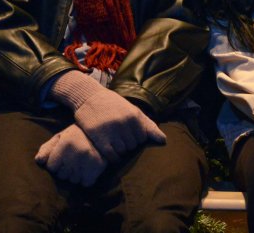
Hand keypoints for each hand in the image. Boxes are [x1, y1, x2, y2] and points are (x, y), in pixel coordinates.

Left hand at [35, 124, 106, 186]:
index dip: (55, 163)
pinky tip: (87, 169)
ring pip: (73, 180)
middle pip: (62, 175)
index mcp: (65, 144)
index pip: (51, 167)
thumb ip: (47, 148)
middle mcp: (76, 153)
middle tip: (72, 159)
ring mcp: (88, 161)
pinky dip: (86, 179)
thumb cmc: (77, 135)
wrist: (103, 130)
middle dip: (64, 169)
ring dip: (75, 175)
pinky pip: (86, 183)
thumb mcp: (60, 136)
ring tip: (80, 164)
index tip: (62, 156)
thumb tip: (38, 161)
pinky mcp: (98, 167)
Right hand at [50, 71, 166, 161]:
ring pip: (123, 151)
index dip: (136, 138)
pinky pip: (112, 156)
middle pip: (133, 146)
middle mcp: (124, 123)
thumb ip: (148, 125)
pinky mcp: (100, 138)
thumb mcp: (133, 110)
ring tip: (113, 142)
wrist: (89, 96)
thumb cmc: (114, 105)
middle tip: (119, 138)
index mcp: (134, 116)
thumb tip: (164, 141)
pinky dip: (113, 157)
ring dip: (119, 150)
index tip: (128, 134)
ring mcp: (112, 131)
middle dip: (127, 144)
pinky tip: (110, 152)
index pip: (142, 138)